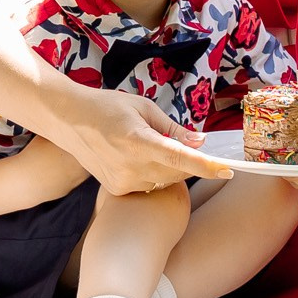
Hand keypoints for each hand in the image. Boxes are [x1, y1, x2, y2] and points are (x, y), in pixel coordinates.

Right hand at [63, 85, 228, 194]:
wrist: (69, 121)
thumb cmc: (108, 107)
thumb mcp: (143, 108)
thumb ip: (172, 128)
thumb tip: (200, 142)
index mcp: (138, 140)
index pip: (180, 158)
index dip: (207, 166)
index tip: (228, 170)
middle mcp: (130, 166)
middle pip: (178, 171)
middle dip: (189, 160)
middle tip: (183, 142)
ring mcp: (123, 181)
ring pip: (165, 180)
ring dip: (170, 167)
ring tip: (150, 145)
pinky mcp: (117, 189)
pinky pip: (149, 185)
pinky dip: (154, 173)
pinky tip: (136, 157)